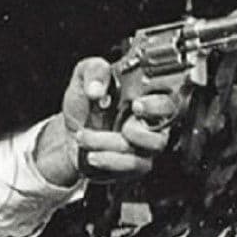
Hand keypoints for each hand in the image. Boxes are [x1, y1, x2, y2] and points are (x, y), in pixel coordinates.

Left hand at [33, 57, 180, 185]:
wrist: (68, 133)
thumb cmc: (84, 105)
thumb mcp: (84, 77)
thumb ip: (94, 71)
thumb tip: (97, 88)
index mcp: (145, 95)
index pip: (169, 96)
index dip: (158, 102)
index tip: (138, 103)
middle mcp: (149, 119)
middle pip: (168, 123)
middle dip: (149, 121)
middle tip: (125, 122)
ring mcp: (144, 144)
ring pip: (147, 146)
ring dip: (112, 142)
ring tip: (86, 136)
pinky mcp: (135, 165)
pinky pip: (133, 165)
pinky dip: (110, 160)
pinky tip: (92, 154)